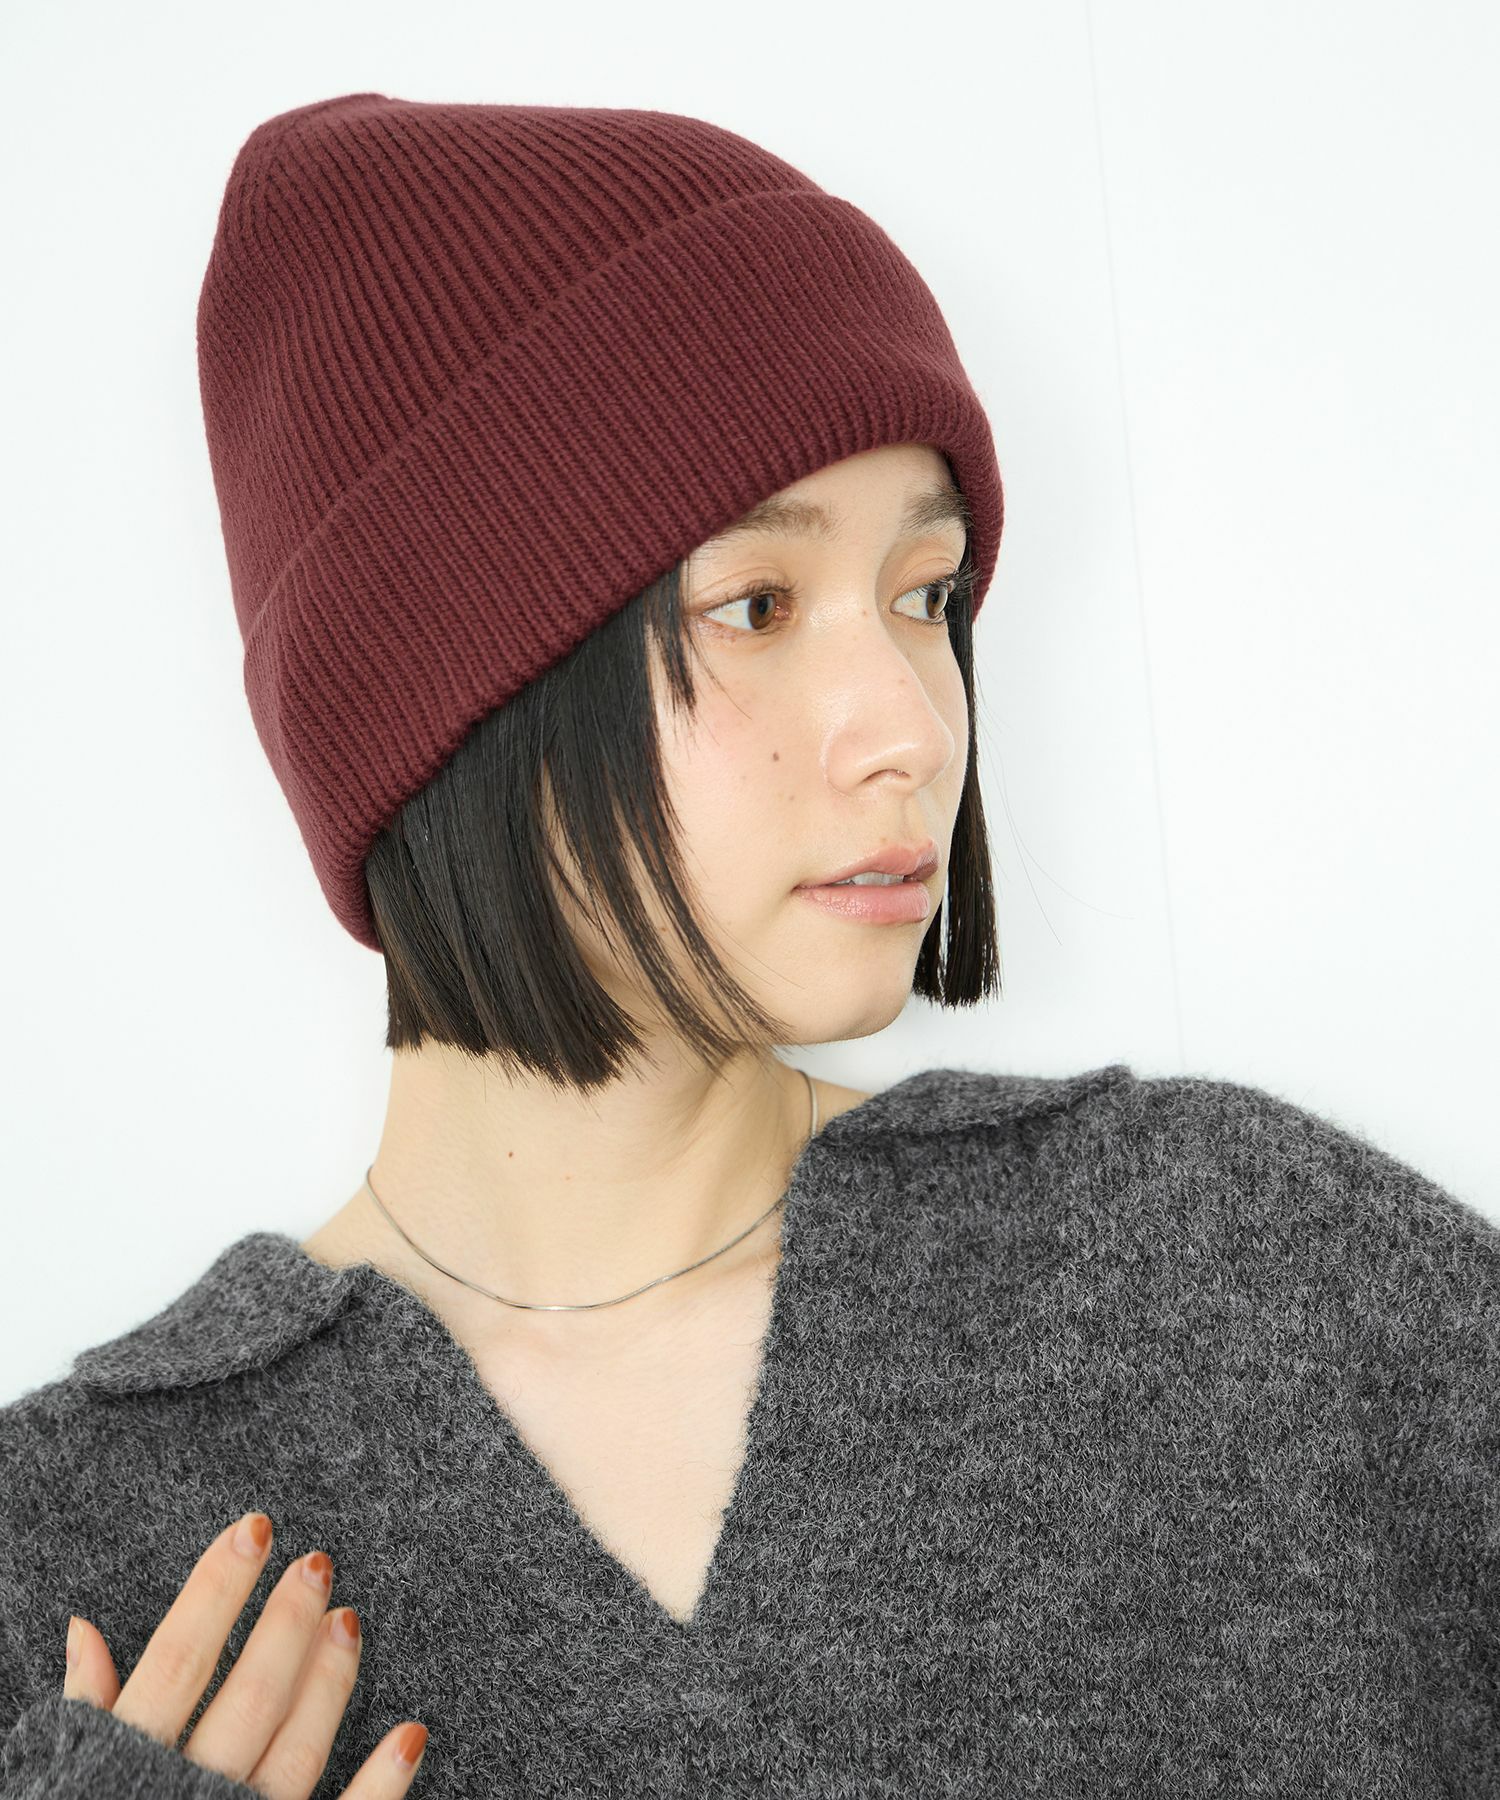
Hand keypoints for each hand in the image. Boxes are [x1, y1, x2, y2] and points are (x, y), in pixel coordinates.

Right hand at [62, 1511, 427, 1797]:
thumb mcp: (61, 1780)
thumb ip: (87, 1712)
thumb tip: (84, 1629)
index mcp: (122, 1770)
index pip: (179, 1660)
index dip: (216, 1588)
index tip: (255, 1527)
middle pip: (249, 1698)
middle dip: (287, 1624)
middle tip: (318, 1564)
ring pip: (295, 1754)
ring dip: (330, 1684)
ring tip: (352, 1618)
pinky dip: (382, 1784)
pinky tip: (413, 1733)